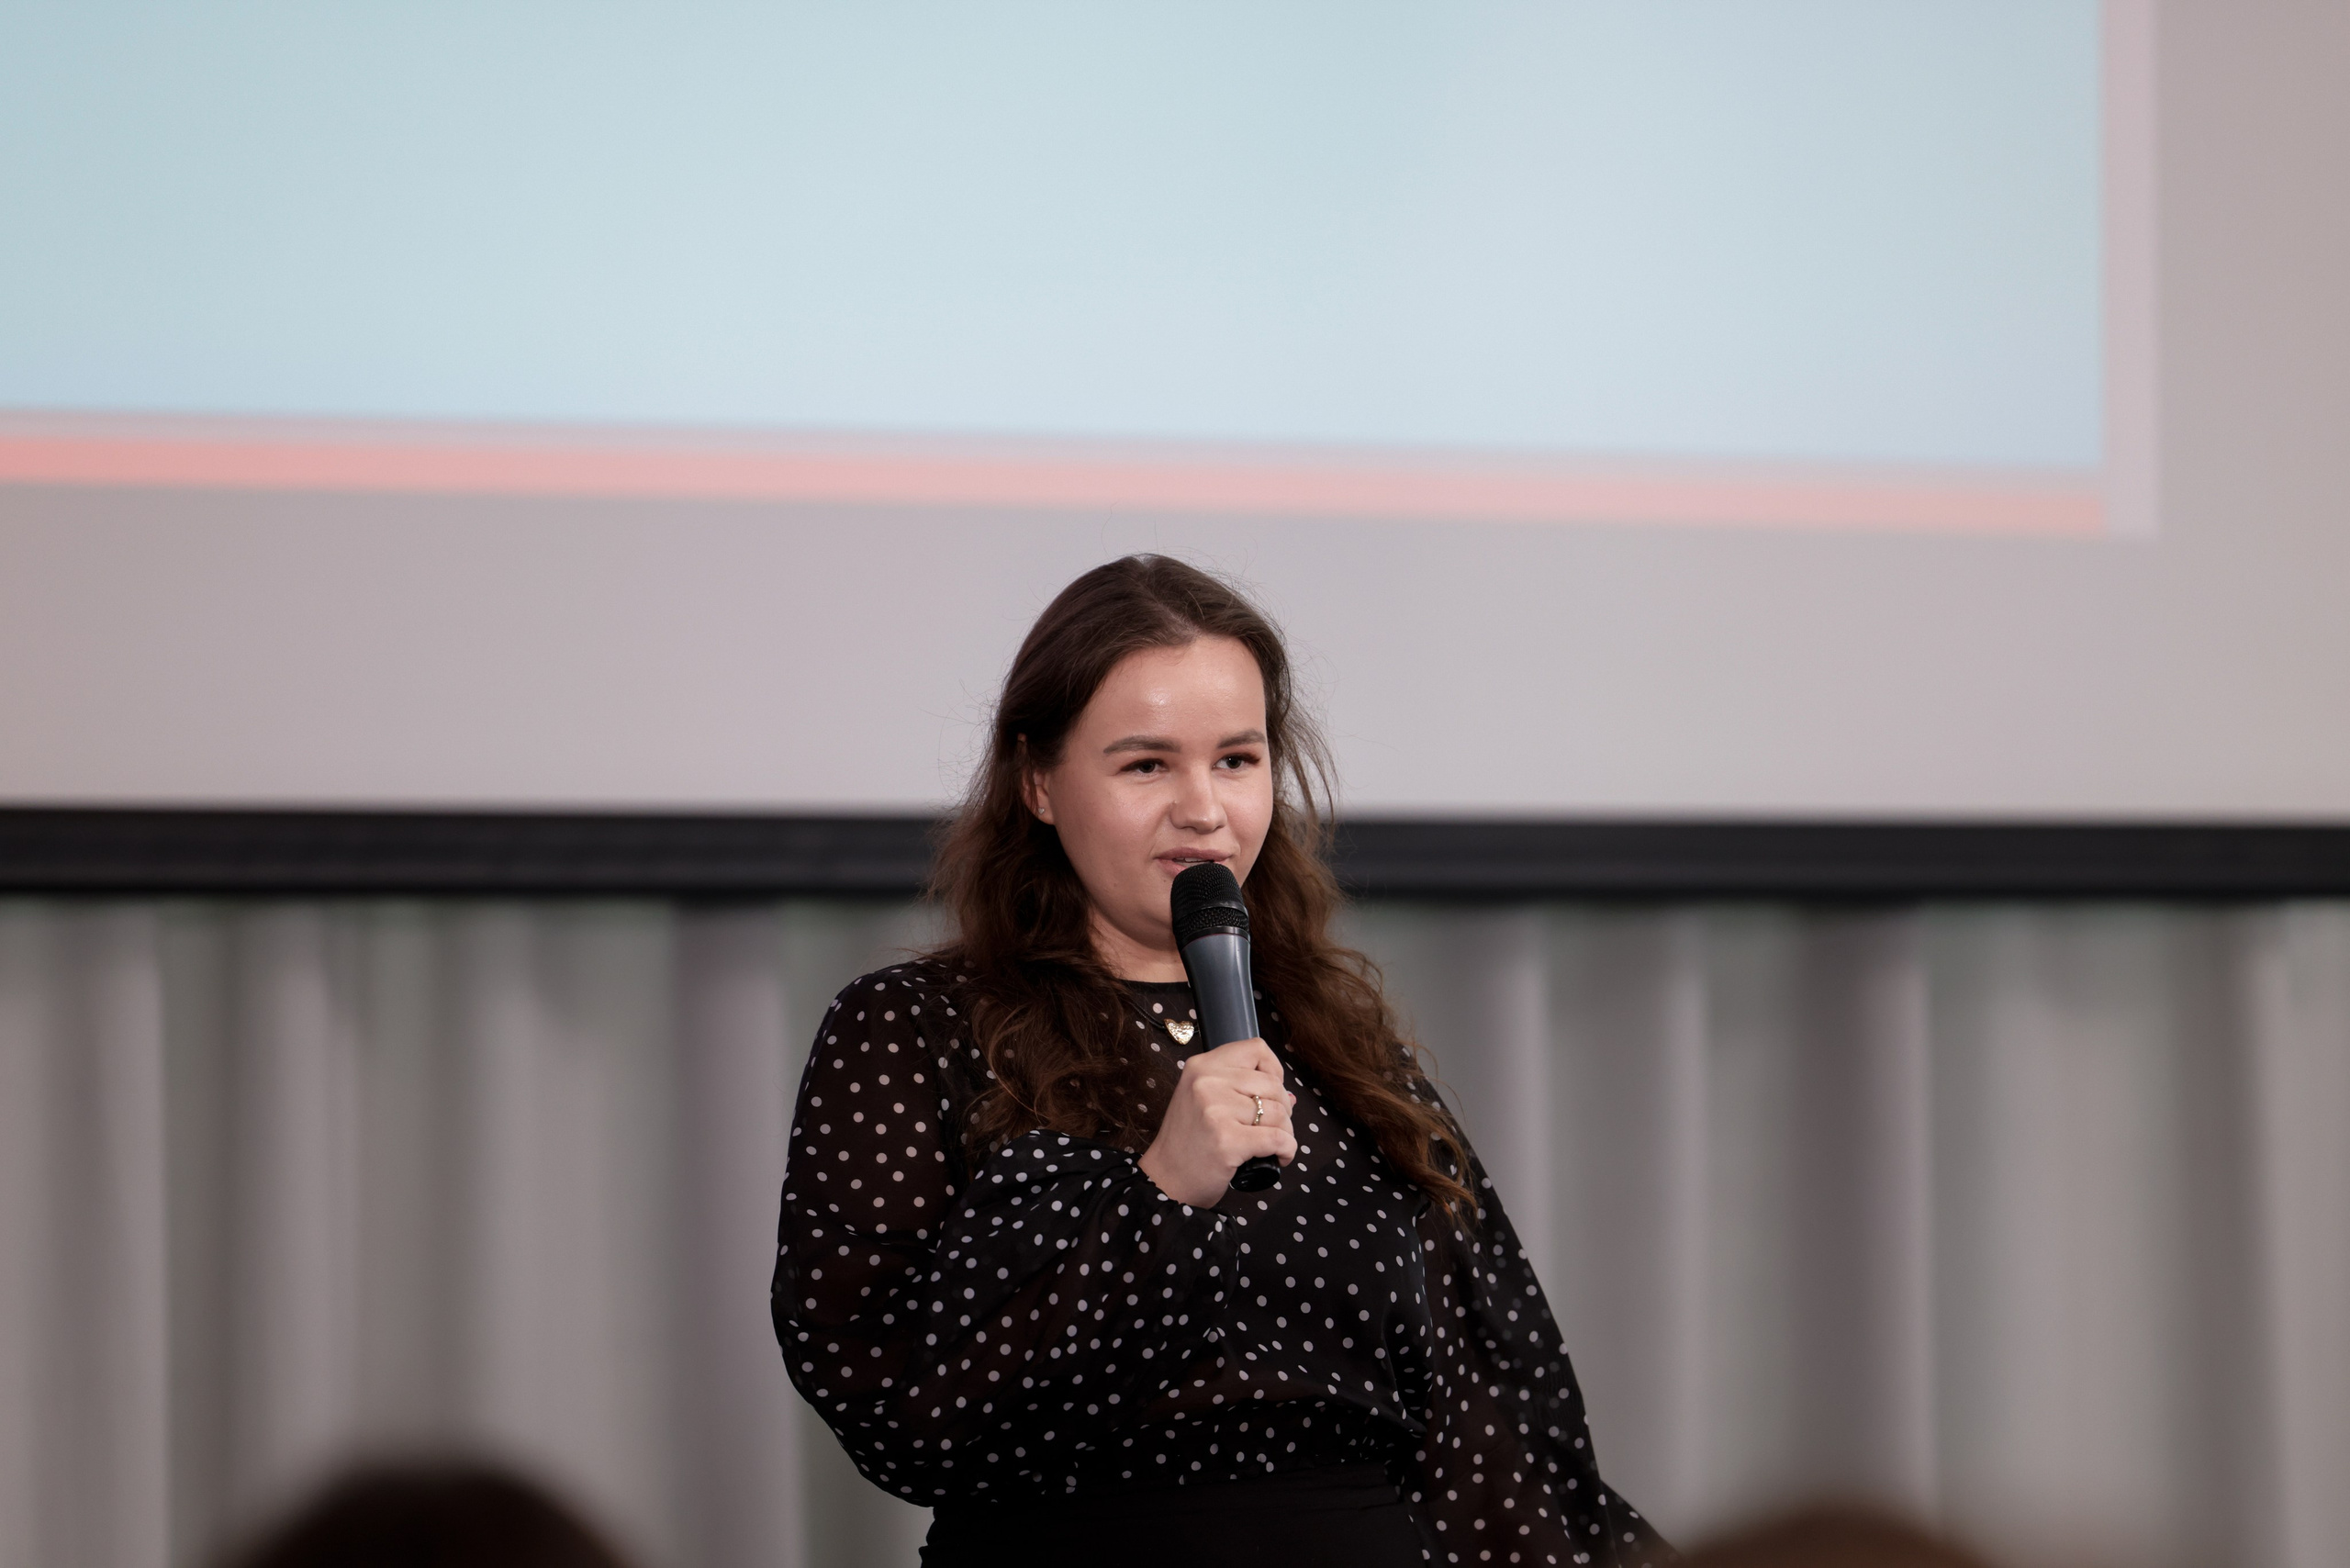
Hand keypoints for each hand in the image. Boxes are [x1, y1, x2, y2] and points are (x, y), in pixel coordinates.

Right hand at [1137, 1037, 1296, 1206]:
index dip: (1272, 1070)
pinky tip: (1279, 1158)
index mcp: (1201, 1066)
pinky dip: (1287, 1150)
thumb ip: (1241, 1089)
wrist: (1166, 1179)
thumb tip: (1290, 1096)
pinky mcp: (1227, 1140)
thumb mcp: (1204, 1101)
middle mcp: (1206, 1082)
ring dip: (1286, 1133)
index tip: (1268, 1093)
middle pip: (1273, 1084)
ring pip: (1279, 1112)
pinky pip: (1278, 1139)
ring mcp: (1215, 1110)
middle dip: (1283, 1108)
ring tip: (1272, 1146)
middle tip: (1270, 1127)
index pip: (1256, 1049)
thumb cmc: (1188, 1141)